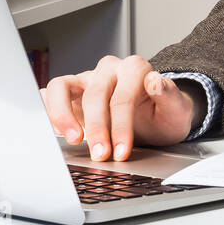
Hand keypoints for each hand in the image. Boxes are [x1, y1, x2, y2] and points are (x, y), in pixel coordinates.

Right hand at [39, 55, 202, 160]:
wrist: (156, 120)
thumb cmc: (164, 116)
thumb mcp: (177, 111)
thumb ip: (169, 95)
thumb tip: (155, 81)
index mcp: (135, 68)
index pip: (122, 96)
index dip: (121, 126)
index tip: (121, 151)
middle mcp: (109, 70)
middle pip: (94, 95)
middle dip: (96, 129)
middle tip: (100, 155)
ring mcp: (86, 79)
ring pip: (62, 86)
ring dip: (63, 115)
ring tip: (72, 140)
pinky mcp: (69, 92)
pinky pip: (49, 94)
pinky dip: (46, 110)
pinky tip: (53, 131)